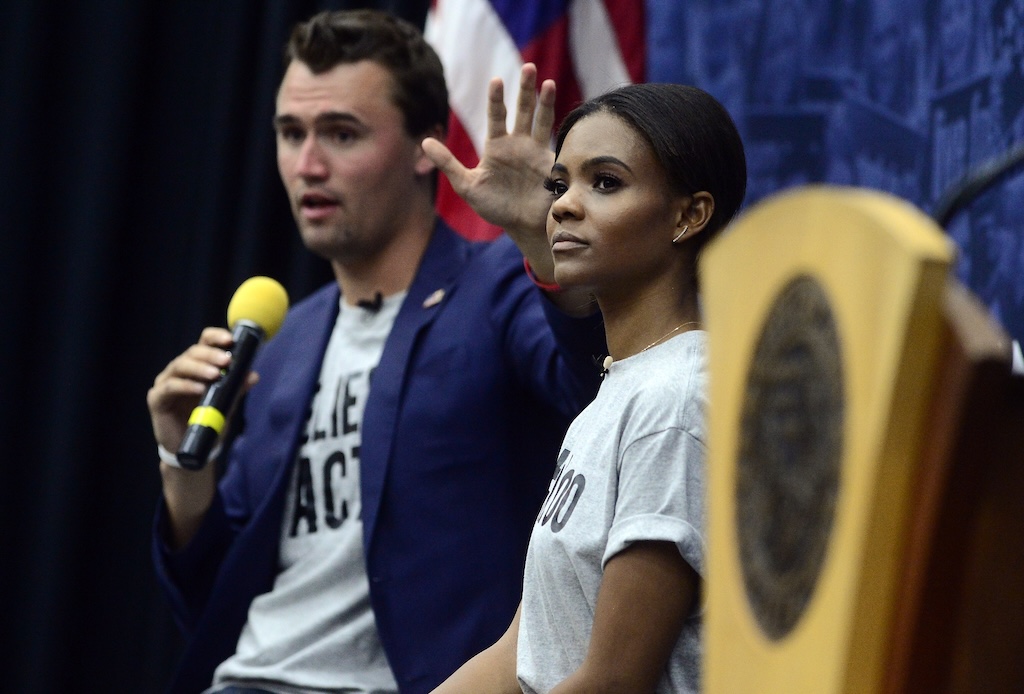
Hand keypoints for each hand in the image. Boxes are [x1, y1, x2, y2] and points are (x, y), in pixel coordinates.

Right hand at [146, 327, 255, 455]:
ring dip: (199, 368)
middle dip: (211, 354)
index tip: (230, 339)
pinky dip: (186, 386)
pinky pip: (170, 387)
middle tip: (227, 360)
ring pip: (180, 366)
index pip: (203, 343)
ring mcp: (166, 382)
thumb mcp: (227, 403)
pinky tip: (199, 389)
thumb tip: (253, 375)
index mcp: (197, 366)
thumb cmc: (208, 420)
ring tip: (215, 375)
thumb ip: (237, 388)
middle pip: (192, 353)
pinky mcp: (157, 398)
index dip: (215, 337)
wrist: (194, 448)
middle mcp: (179, 370)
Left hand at [423, 62, 556, 268]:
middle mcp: (518, 143)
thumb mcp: (466, 186)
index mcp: (497, 146)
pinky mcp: (551, 163)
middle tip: (528, 67)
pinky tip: (565, 116)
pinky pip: (556, 141)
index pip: (497, 116)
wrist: (521, 226)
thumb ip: (448, 163)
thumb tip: (424, 141)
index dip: (497, 99)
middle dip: (525, 90)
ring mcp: (536, 151)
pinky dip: (561, 128)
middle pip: (522, 110)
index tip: (496, 81)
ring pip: (541, 120)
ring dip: (545, 101)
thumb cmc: (495, 207)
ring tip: (547, 82)